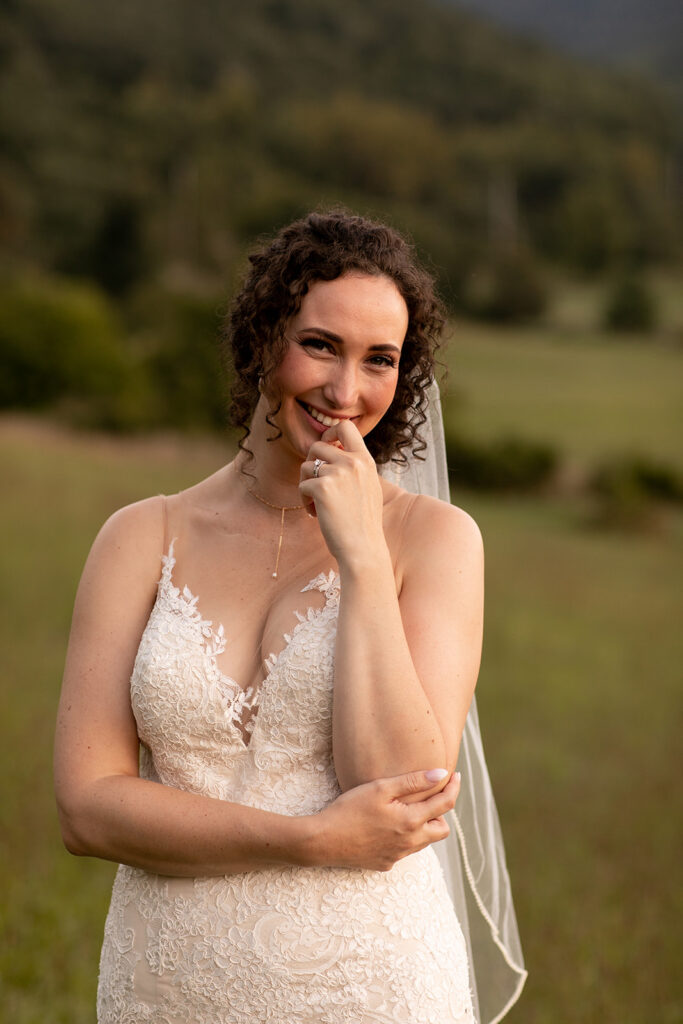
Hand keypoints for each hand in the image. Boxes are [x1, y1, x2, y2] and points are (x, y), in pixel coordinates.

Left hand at [298, 421, 385, 565]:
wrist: (363, 549)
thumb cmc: (363, 523)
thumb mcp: (368, 488)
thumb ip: (354, 469)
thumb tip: (332, 452)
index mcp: (365, 460)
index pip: (346, 426)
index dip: (330, 432)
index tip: (326, 447)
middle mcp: (353, 462)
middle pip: (317, 446)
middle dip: (310, 465)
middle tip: (314, 485)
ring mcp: (338, 473)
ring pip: (306, 466)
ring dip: (305, 484)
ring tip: (315, 504)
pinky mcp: (322, 488)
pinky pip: (302, 486)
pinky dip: (304, 501)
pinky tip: (315, 515)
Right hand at [313, 770, 460, 871]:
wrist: (323, 840)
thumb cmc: (349, 809)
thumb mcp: (381, 788)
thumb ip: (413, 781)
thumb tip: (441, 774)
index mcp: (411, 822)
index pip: (445, 804)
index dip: (454, 787)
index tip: (455, 775)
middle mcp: (409, 843)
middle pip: (442, 830)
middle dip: (441, 813)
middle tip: (429, 797)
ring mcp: (397, 856)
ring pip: (424, 842)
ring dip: (424, 826)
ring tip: (408, 809)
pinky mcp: (385, 864)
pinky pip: (405, 851)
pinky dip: (405, 838)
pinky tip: (387, 826)